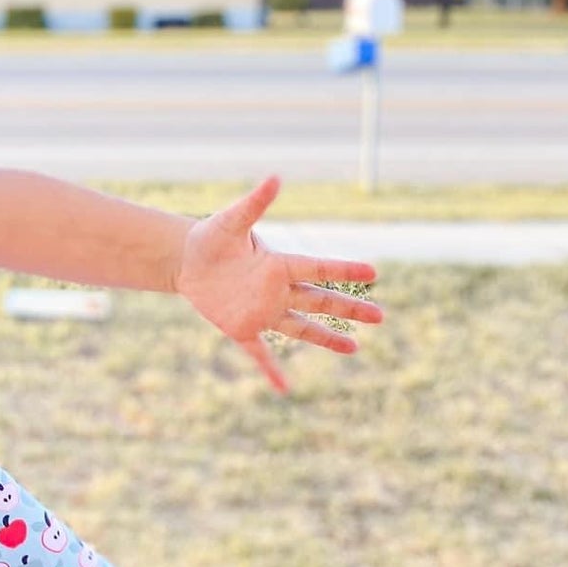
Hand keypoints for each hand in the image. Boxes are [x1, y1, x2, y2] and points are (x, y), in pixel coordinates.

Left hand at [174, 174, 382, 394]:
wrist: (185, 260)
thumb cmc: (209, 238)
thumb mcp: (230, 221)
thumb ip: (254, 204)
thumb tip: (275, 178)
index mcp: (277, 264)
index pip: (317, 269)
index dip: (343, 271)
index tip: (372, 272)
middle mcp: (276, 291)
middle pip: (319, 301)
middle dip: (349, 309)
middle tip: (381, 316)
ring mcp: (261, 312)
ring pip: (301, 328)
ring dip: (326, 339)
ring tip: (354, 349)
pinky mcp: (240, 328)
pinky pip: (258, 353)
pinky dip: (270, 371)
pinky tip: (283, 388)